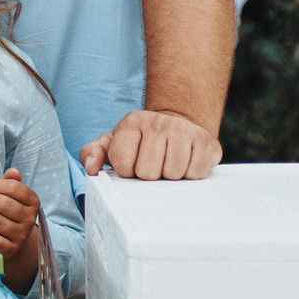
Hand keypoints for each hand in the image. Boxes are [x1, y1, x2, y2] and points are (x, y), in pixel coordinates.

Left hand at [0, 168, 39, 257]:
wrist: (8, 239)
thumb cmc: (5, 210)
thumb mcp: (8, 194)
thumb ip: (10, 181)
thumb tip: (13, 171)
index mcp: (33, 201)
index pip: (14, 187)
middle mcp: (30, 219)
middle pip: (4, 203)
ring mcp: (21, 235)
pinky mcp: (10, 249)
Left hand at [80, 109, 221, 179]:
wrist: (177, 125)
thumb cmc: (141, 141)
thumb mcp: (113, 143)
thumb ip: (93, 153)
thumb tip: (91, 167)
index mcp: (132, 122)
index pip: (122, 163)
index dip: (127, 171)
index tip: (132, 164)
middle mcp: (158, 122)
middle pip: (148, 173)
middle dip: (149, 175)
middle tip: (153, 164)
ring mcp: (184, 130)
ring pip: (172, 174)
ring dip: (170, 176)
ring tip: (168, 163)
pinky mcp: (206, 142)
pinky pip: (195, 174)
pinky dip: (190, 175)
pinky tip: (186, 163)